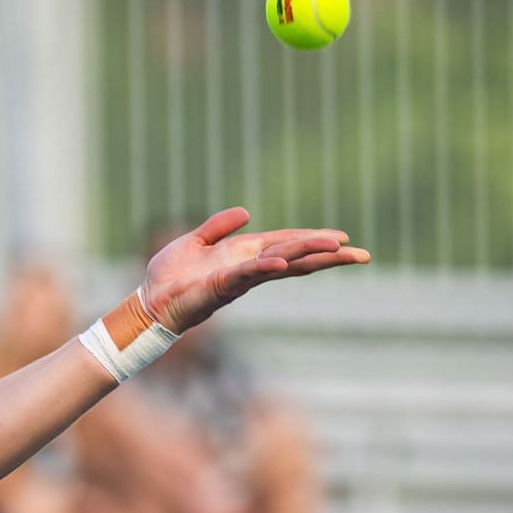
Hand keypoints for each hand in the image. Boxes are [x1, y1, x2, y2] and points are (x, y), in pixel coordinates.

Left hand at [141, 207, 369, 333]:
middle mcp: (248, 266)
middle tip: (362, 254)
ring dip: (308, 256)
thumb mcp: (196, 240)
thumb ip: (219, 226)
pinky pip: (247, 274)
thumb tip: (246, 212)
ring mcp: (238, 277)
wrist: (150, 300)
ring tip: (338, 250)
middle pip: (296, 256)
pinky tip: (282, 264)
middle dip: (328, 255)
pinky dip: (264, 268)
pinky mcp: (220, 285)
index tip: (343, 239)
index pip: (289, 244)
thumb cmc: (170, 275)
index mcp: (246, 253)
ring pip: (281, 262)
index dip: (315, 240)